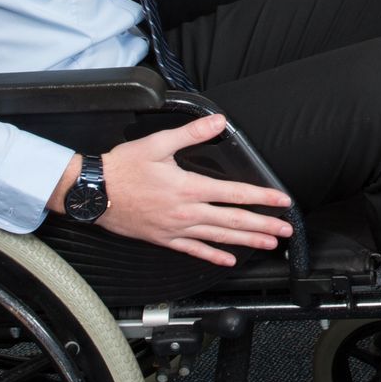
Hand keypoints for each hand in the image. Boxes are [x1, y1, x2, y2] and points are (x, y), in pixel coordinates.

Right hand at [92, 115, 293, 266]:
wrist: (95, 192)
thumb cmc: (124, 167)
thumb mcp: (158, 143)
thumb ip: (192, 133)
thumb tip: (219, 121)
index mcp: (189, 187)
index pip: (234, 193)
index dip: (262, 197)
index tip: (282, 201)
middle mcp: (187, 211)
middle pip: (233, 221)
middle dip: (263, 226)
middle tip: (285, 231)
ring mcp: (176, 229)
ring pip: (218, 238)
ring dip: (246, 241)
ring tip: (268, 245)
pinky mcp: (165, 239)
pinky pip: (194, 250)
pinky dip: (213, 256)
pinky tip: (228, 260)